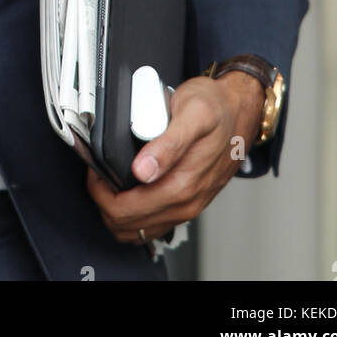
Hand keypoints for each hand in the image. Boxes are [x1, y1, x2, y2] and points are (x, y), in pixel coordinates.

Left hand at [86, 71, 264, 242]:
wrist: (239, 110)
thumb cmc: (216, 108)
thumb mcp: (192, 113)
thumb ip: (168, 143)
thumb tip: (143, 170)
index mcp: (183, 184)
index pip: (126, 210)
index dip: (101, 191)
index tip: (96, 170)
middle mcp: (186, 201)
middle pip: (128, 224)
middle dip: (104, 201)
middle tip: (98, 173)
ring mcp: (188, 205)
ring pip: (139, 229)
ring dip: (116, 210)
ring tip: (109, 181)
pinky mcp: (188, 202)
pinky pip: (153, 222)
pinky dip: (134, 213)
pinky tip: (127, 190)